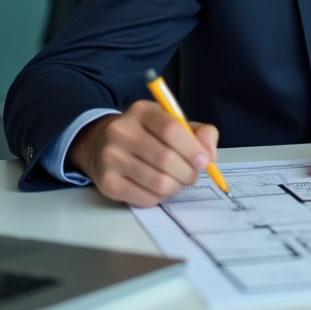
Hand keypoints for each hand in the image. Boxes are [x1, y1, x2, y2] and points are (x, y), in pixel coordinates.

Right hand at [68, 99, 218, 206]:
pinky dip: (160, 197)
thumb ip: (198, 133)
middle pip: (165, 159)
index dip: (192, 148)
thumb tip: (210, 155)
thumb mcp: (172, 123)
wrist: (101, 145)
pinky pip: (145, 198)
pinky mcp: (107, 183)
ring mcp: (110, 158)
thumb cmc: (147, 135)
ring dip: (176, 186)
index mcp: (141, 111)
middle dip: (188, 172)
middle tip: (192, 175)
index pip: (170, 129)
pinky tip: (158, 188)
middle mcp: (120, 132)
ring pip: (157, 182)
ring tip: (176, 181)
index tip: (204, 160)